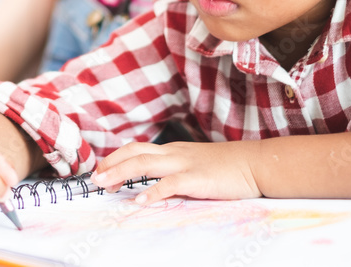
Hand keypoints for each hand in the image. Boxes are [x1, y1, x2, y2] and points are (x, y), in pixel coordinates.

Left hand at [90, 140, 262, 203]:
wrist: (257, 164)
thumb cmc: (229, 168)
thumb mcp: (196, 165)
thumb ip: (176, 172)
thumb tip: (155, 185)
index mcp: (173, 150)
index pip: (137, 149)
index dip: (116, 158)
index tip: (101, 170)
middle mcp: (174, 153)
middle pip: (134, 152)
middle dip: (111, 164)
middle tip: (94, 178)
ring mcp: (185, 164)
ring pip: (145, 163)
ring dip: (121, 173)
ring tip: (104, 184)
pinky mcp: (198, 178)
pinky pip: (170, 184)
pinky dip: (152, 192)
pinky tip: (139, 200)